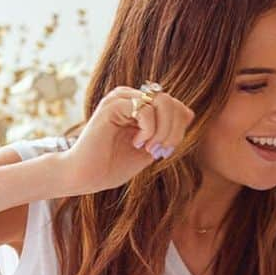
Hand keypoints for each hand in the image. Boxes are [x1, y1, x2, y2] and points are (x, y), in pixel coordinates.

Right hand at [61, 85, 194, 195]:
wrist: (86, 176)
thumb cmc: (115, 165)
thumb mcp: (152, 148)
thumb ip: (168, 131)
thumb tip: (189, 113)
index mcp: (139, 106)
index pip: (175, 105)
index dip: (180, 127)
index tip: (167, 151)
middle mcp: (130, 97)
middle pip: (171, 101)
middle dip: (175, 130)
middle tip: (162, 151)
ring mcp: (120, 99)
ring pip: (162, 102)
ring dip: (164, 131)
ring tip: (150, 148)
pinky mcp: (111, 106)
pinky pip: (145, 109)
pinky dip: (149, 130)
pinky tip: (137, 143)